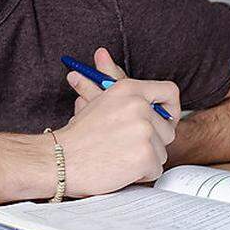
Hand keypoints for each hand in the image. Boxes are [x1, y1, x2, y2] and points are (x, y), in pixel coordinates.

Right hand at [54, 47, 180, 196]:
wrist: (59, 160)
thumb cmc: (76, 135)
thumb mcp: (94, 102)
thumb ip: (107, 80)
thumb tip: (102, 54)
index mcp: (129, 90)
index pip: (169, 92)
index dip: (170, 109)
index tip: (164, 119)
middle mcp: (139, 107)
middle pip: (168, 129)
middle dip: (153, 141)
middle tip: (129, 145)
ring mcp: (144, 131)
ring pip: (162, 152)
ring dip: (145, 159)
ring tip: (119, 156)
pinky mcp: (145, 155)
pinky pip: (156, 169)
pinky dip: (141, 174)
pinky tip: (120, 168)